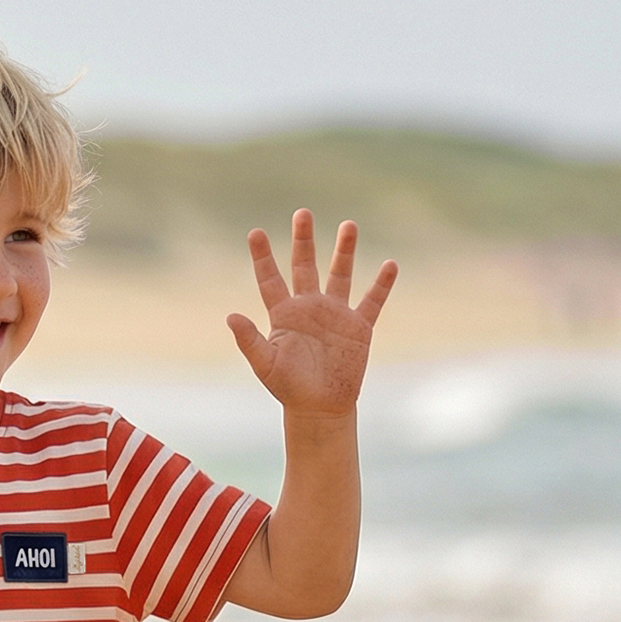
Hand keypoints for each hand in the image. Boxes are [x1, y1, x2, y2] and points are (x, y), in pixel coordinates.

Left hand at [227, 210, 396, 419]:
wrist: (320, 408)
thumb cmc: (289, 388)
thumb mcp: (266, 365)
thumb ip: (250, 340)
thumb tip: (230, 316)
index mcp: (284, 315)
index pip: (271, 279)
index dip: (262, 257)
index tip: (255, 233)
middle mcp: (309, 308)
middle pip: (306, 266)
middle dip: (304, 241)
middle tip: (302, 213)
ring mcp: (335, 315)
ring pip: (340, 274)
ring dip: (344, 251)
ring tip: (348, 225)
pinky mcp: (358, 327)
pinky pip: (372, 301)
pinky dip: (382, 285)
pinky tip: (390, 265)